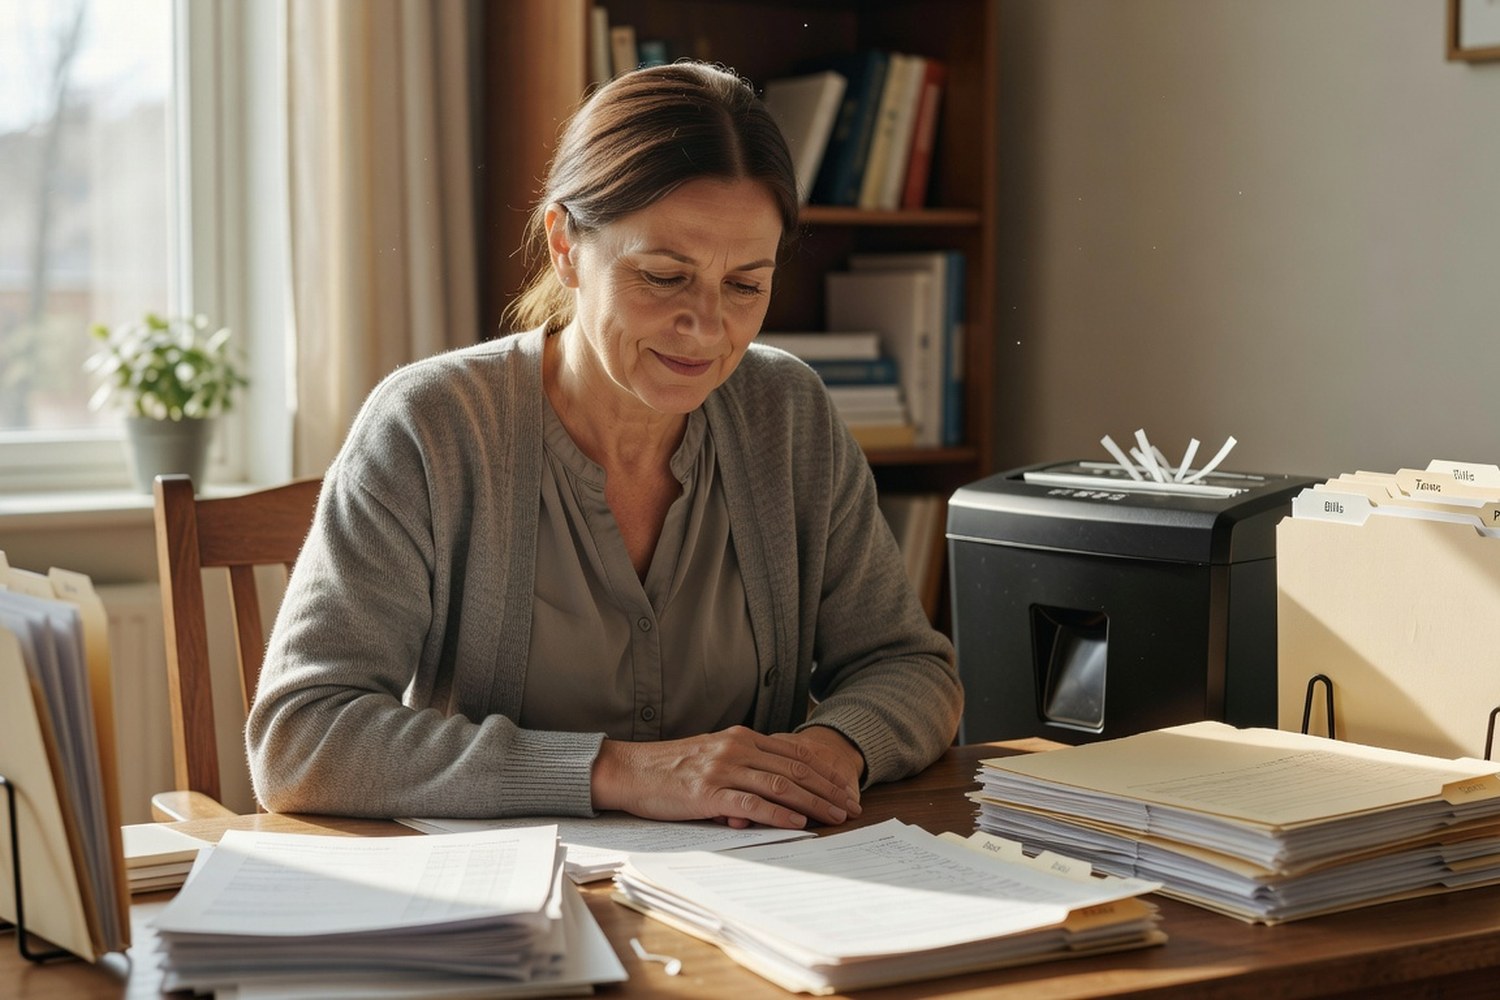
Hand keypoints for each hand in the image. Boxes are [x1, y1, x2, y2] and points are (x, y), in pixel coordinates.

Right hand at [591, 725, 864, 829]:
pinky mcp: (709, 792)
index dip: (823, 771)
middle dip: (828, 788)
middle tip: (852, 806)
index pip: (793, 754)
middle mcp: (736, 748)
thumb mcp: (712, 756)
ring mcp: (723, 769)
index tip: (845, 788)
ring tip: (835, 816)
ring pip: (780, 785)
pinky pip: (751, 803)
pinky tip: (798, 822)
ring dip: (813, 802)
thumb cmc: (670, 769)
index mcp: (740, 737)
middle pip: (794, 769)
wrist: (630, 770)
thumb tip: (775, 788)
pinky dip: (778, 813)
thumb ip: (744, 765)